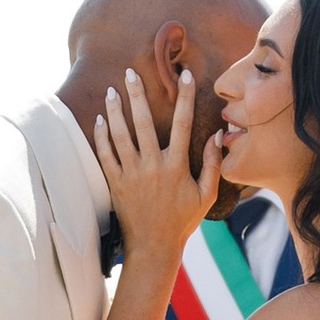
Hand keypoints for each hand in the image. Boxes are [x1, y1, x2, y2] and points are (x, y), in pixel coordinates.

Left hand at [95, 67, 218, 276]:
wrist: (153, 246)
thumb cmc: (182, 221)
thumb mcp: (206, 196)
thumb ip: (213, 164)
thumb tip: (219, 136)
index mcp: (177, 167)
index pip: (184, 124)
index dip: (185, 98)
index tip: (185, 76)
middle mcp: (152, 167)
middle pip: (144, 122)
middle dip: (137, 95)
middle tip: (130, 72)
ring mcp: (131, 175)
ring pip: (120, 135)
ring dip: (115, 111)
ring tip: (112, 90)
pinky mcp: (115, 183)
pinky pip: (105, 155)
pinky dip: (101, 136)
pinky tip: (100, 119)